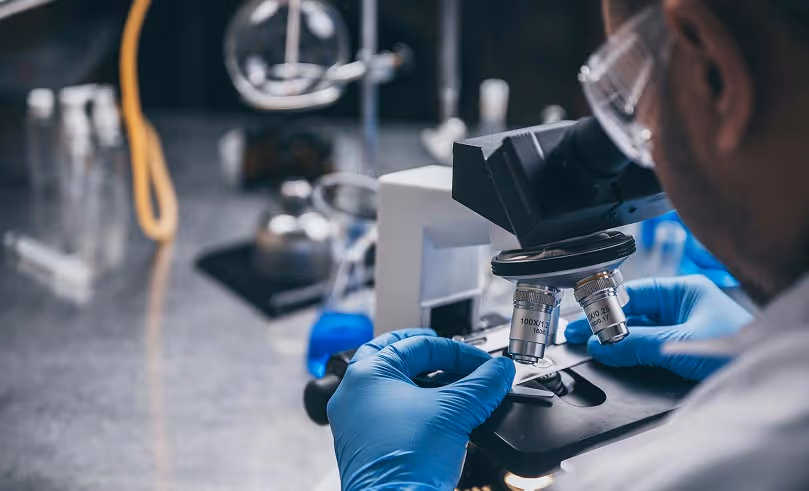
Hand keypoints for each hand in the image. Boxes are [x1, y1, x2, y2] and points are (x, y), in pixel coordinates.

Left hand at [327, 328, 514, 490]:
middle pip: (393, 355)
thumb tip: (499, 370)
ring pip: (389, 383)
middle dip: (424, 352)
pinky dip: (411, 403)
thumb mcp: (455, 412)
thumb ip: (483, 384)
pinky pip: (387, 409)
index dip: (458, 352)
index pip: (420, 346)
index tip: (483, 363)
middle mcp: (353, 393)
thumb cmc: (407, 462)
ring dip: (420, 378)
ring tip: (446, 381)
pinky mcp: (364, 442)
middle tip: (446, 350)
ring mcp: (354, 419)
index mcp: (367, 374)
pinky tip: (433, 411)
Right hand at [565, 276, 752, 380]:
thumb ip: (637, 345)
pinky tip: (615, 356)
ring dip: (617, 339)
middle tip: (578, 333)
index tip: (585, 319)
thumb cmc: (737, 347)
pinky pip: (651, 347)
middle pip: (635, 313)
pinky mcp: (686, 349)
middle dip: (606, 324)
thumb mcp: (678, 343)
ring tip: (590, 345)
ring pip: (641, 331)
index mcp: (683, 291)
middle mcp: (682, 306)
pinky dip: (632, 352)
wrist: (764, 370)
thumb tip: (603, 346)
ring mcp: (684, 328)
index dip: (607, 306)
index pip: (634, 293)